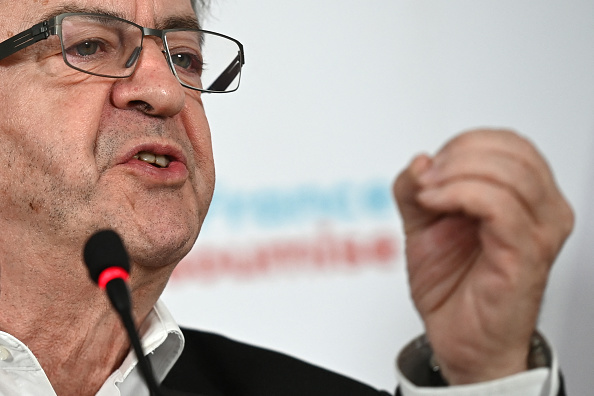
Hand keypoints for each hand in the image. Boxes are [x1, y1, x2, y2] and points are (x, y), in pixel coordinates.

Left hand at [393, 129, 572, 383]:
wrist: (460, 341)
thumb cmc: (453, 287)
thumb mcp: (423, 225)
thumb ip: (416, 190)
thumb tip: (420, 161)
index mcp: (526, 198)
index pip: (509, 144)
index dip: (465, 144)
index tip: (431, 166)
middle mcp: (542, 212)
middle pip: (511, 151)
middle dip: (458, 155)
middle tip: (426, 178)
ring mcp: (539, 233)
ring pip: (509, 173)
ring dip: (455, 173)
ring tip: (427, 193)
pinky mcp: (525, 255)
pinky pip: (499, 206)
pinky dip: (458, 194)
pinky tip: (434, 203)